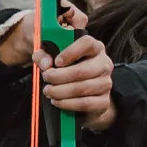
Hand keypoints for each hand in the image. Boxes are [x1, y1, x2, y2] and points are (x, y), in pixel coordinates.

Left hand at [35, 6, 116, 131]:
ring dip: (62, 90)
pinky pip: (86, 103)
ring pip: (84, 87)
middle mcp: (103, 63)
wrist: (80, 98)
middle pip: (84, 69)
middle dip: (60, 76)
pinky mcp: (103, 101)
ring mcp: (105, 82)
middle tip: (46, 80)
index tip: (56, 61)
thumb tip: (41, 58)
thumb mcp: (51, 59)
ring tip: (48, 91)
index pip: (86, 42)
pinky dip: (68, 103)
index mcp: (92, 47)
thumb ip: (44, 53)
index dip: (71, 51)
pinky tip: (57, 102)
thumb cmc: (64, 72)